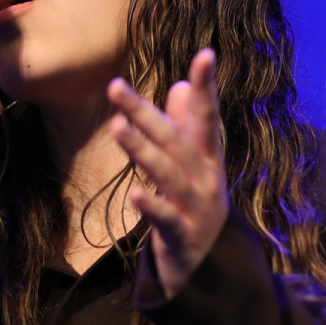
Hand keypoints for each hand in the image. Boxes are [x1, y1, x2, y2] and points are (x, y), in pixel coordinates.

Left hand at [108, 49, 228, 299]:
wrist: (210, 270)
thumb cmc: (195, 207)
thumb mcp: (194, 167)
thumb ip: (187, 127)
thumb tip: (179, 85)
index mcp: (208, 159)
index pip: (207, 116)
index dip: (206, 86)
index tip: (206, 55)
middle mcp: (205, 179)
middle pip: (174, 141)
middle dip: (145, 113)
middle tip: (115, 88)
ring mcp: (196, 208)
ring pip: (169, 174)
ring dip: (143, 150)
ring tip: (118, 127)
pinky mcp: (183, 237)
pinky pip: (166, 219)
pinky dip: (151, 206)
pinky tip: (134, 193)